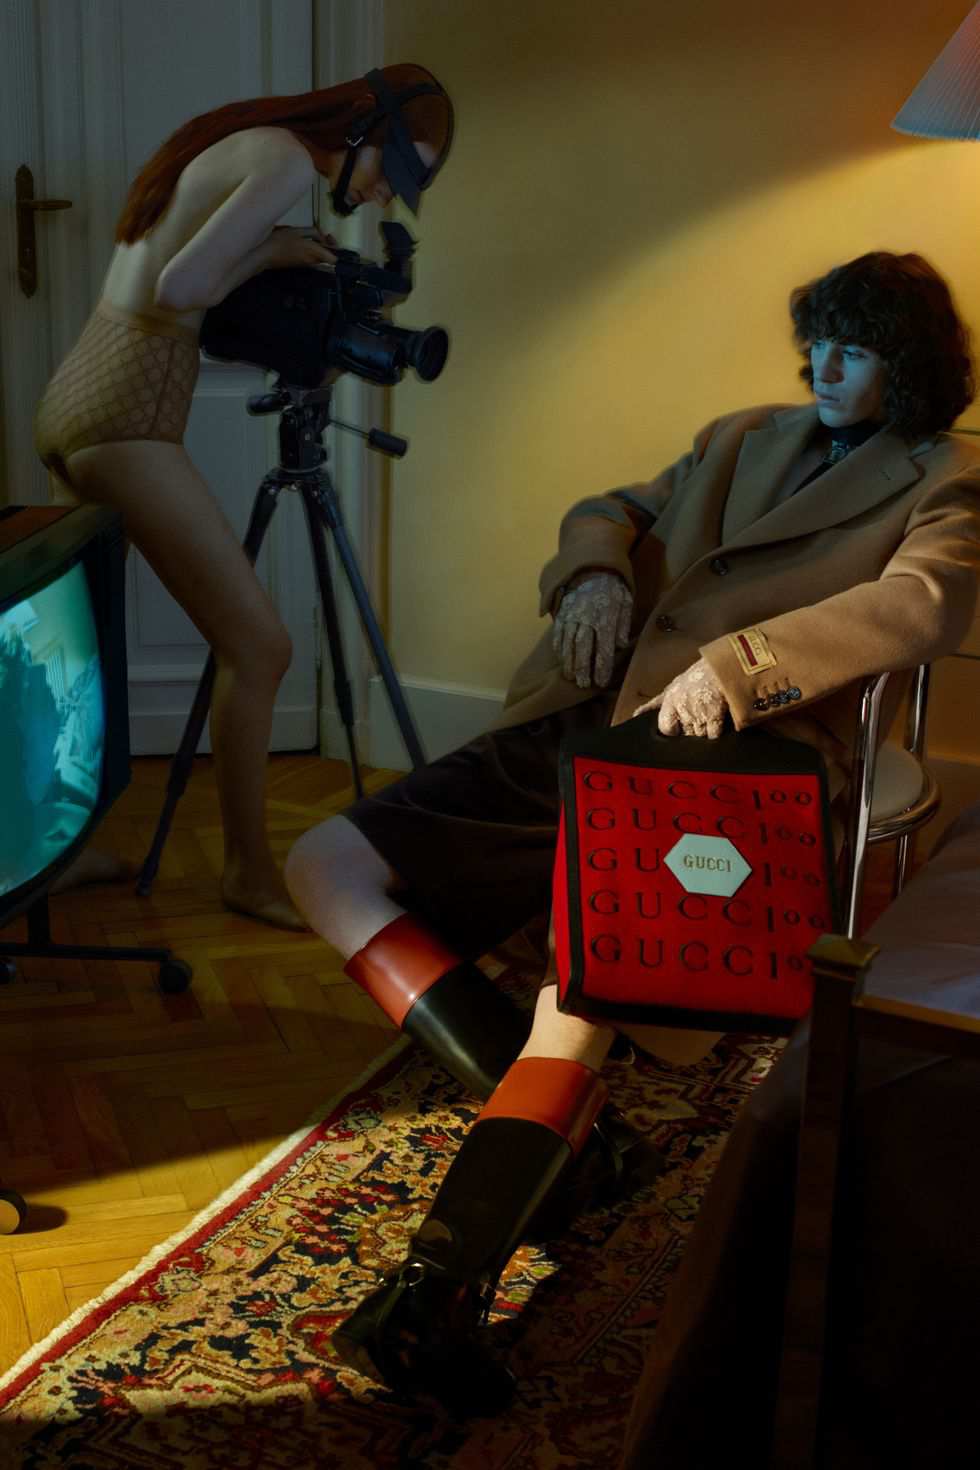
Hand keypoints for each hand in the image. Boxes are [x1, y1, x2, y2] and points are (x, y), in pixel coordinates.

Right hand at [265, 226, 336, 269]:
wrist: (265, 255)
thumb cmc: (280, 241)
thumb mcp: (297, 231)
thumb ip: (313, 232)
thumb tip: (321, 238)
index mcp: (314, 252)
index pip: (334, 259)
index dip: (334, 249)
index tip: (328, 238)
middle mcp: (312, 261)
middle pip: (327, 257)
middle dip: (326, 245)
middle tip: (321, 235)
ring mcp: (305, 264)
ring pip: (318, 257)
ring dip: (317, 247)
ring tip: (310, 236)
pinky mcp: (299, 265)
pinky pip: (310, 257)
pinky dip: (310, 250)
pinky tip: (302, 242)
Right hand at [552, 572, 632, 687]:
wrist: (592, 564)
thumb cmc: (613, 587)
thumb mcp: (625, 601)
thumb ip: (622, 623)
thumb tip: (620, 645)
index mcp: (605, 618)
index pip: (604, 648)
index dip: (602, 667)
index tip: (601, 682)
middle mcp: (586, 619)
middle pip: (583, 648)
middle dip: (583, 668)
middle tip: (582, 684)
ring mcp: (572, 615)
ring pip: (568, 643)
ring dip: (569, 661)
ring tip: (571, 676)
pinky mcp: (562, 611)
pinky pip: (558, 632)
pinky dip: (559, 646)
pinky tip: (561, 657)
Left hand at [635, 657, 728, 737]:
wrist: (723, 669)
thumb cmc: (697, 677)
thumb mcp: (672, 687)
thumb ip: (655, 704)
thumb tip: (636, 714)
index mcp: (671, 701)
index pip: (665, 727)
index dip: (672, 730)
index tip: (678, 728)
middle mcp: (683, 708)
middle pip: (684, 734)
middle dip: (690, 731)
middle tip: (697, 718)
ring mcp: (699, 713)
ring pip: (698, 736)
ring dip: (703, 732)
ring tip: (708, 716)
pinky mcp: (715, 717)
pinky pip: (712, 736)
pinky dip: (715, 732)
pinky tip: (717, 721)